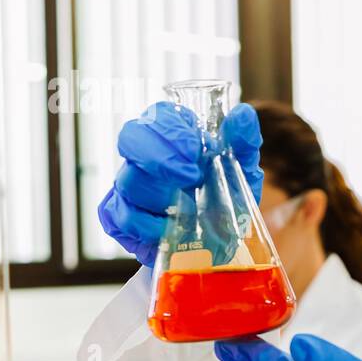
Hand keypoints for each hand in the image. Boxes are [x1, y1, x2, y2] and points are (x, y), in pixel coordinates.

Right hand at [97, 101, 262, 266]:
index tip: (195, 151)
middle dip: (159, 157)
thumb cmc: (226, 200)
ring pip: (129, 180)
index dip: (172, 129)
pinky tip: (169, 230)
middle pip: (131, 137)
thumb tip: (242, 113)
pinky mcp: (119, 217)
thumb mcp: (242, 172)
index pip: (160, 114)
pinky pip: (120, 215)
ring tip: (192, 210)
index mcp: (175, 136)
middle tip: (191, 178)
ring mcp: (129, 185)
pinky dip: (146, 225)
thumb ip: (242, 143)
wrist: (217, 247)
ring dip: (161, 197)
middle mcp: (146, 155)